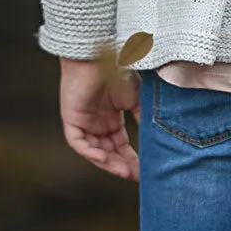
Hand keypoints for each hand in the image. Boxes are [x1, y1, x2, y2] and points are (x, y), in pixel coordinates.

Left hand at [59, 58, 140, 179]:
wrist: (100, 54)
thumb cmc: (118, 71)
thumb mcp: (137, 99)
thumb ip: (144, 119)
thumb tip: (159, 139)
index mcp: (111, 120)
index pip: (121, 147)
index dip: (132, 161)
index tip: (146, 172)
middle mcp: (96, 124)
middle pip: (109, 153)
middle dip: (123, 166)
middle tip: (137, 177)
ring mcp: (83, 122)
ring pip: (95, 151)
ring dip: (109, 163)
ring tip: (124, 172)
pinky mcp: (71, 118)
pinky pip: (78, 143)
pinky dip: (90, 152)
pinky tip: (103, 158)